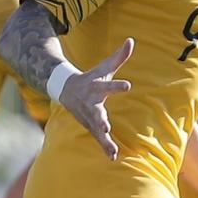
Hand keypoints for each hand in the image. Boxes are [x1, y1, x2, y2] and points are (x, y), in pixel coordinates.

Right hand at [56, 38, 133, 159]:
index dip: (117, 86)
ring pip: (96, 129)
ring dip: (104, 139)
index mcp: (96, 88)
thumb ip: (118, 57)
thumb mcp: (103, 68)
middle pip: (96, 113)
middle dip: (100, 120)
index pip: (108, 86)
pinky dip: (105, 147)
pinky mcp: (90, 125)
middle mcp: (91, 104)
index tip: (128, 85)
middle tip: (106, 126)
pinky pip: (98, 138)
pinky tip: (114, 157)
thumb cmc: (90, 78)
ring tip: (113, 150)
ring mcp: (89, 116)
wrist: (65, 89)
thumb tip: (131, 40)